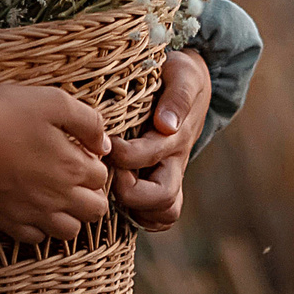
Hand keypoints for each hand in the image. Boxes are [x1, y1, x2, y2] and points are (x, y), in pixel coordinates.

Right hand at [0, 84, 114, 244]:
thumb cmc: (3, 112)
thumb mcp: (53, 101)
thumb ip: (88, 122)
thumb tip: (104, 145)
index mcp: (72, 166)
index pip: (102, 177)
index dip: (94, 163)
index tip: (78, 152)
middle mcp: (58, 196)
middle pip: (95, 210)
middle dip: (91, 194)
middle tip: (72, 176)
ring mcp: (33, 213)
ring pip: (69, 231)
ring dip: (70, 215)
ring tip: (56, 195)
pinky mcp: (8, 222)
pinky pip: (36, 239)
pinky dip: (40, 228)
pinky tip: (32, 207)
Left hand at [106, 50, 210, 230]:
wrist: (189, 85)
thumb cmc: (178, 76)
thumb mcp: (183, 76)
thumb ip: (177, 97)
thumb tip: (166, 125)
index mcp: (176, 137)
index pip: (149, 156)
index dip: (123, 154)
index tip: (104, 140)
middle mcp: (175, 163)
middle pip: (162, 198)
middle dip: (129, 190)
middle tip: (107, 170)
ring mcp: (170, 177)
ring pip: (163, 214)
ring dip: (136, 208)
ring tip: (112, 187)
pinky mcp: (161, 184)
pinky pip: (158, 218)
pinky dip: (141, 217)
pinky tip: (119, 199)